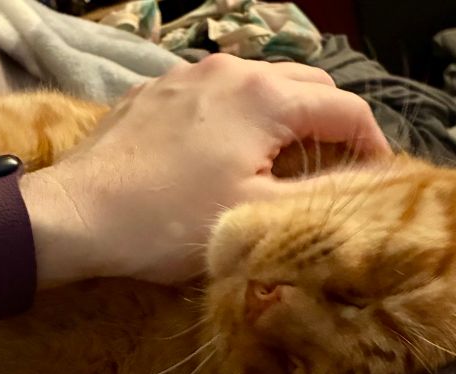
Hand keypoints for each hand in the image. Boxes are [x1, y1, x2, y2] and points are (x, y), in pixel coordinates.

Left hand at [22, 54, 389, 285]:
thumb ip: (321, 196)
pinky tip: (226, 151)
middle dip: (331, 124)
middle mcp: (231, 70)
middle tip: (333, 169)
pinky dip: (240, 115)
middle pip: (307, 86)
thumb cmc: (168, 221)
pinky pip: (217, 93)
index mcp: (266, 97)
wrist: (78, 215)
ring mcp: (188, 74)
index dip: (373, 144)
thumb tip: (367, 184)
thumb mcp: (254, 216)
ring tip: (282, 161)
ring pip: (261, 85)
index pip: (346, 108)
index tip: (378, 179)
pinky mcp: (156, 89)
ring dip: (285, 117)